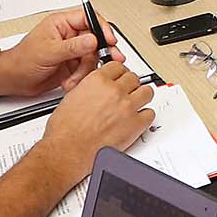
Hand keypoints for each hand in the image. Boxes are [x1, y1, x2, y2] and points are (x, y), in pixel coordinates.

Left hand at [0, 8, 102, 97]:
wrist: (12, 79)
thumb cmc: (22, 60)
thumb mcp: (48, 52)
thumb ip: (72, 46)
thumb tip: (93, 40)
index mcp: (61, 23)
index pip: (89, 18)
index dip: (102, 28)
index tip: (110, 40)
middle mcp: (69, 35)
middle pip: (95, 39)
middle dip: (102, 51)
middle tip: (111, 59)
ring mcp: (71, 51)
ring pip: (92, 57)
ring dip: (86, 70)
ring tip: (75, 78)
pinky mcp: (72, 65)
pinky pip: (86, 70)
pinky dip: (81, 78)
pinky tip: (71, 82)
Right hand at [39, 58, 156, 160]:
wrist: (69, 150)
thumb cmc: (66, 129)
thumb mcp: (72, 96)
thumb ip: (89, 87)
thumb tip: (96, 86)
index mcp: (98, 81)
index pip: (117, 67)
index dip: (118, 73)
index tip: (119, 78)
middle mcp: (114, 91)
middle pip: (133, 78)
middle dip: (129, 85)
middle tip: (126, 92)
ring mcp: (127, 107)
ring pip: (146, 92)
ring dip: (141, 97)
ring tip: (135, 103)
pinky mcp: (136, 125)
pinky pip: (150, 114)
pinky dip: (144, 116)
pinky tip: (137, 119)